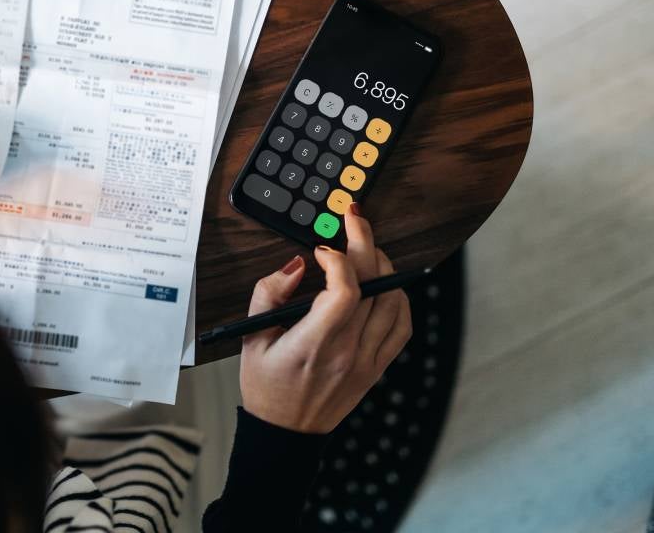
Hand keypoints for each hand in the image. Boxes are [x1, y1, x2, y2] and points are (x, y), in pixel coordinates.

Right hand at [239, 204, 411, 433]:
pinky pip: (402, 325)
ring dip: (384, 266)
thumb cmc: (266, 386)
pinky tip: (385, 285)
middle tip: (354, 219)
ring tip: (367, 250)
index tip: (321, 249)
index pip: (344, 291)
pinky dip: (399, 298)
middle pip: (372, 285)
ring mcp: (367, 360)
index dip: (338, 259)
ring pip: (393, 300)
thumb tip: (297, 264)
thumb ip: (268, 293)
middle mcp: (346, 352)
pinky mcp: (377, 367)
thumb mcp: (251, 338)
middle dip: (364, 242)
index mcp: (313, 344)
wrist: (286, 433)